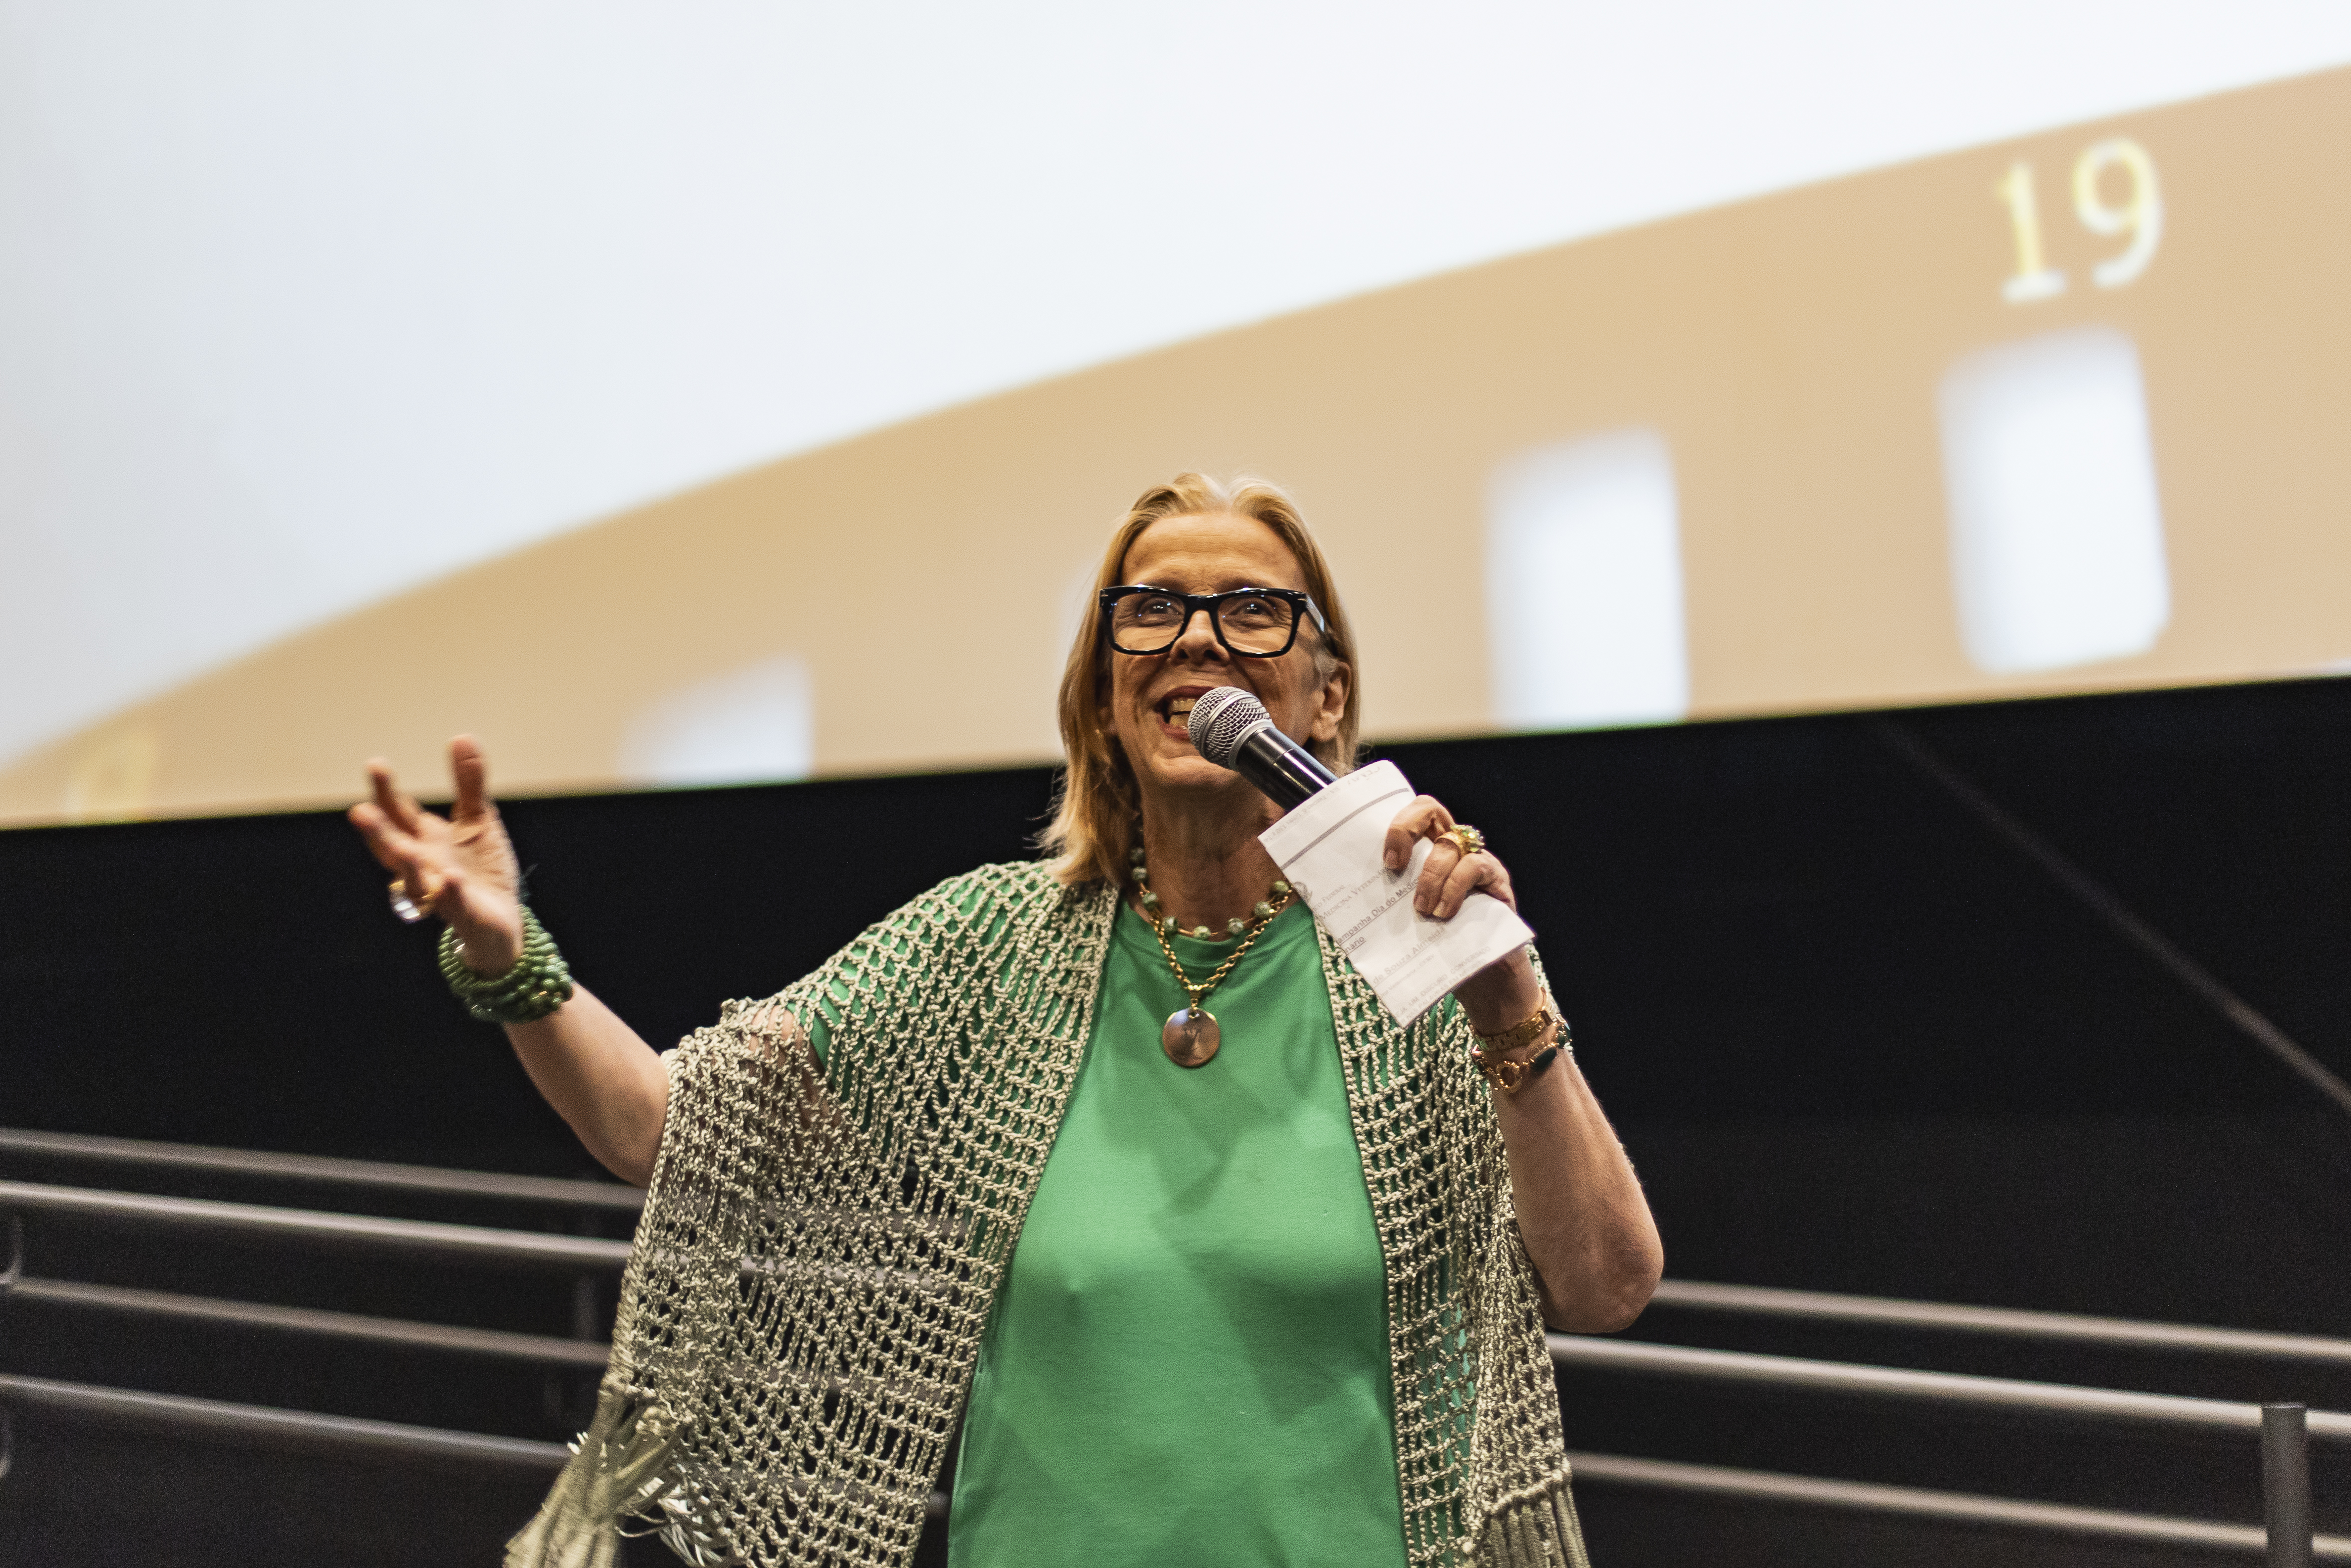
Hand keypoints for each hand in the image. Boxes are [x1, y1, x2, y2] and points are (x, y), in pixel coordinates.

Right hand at [347, 736, 525, 973]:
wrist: (501, 923)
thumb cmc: (480, 870)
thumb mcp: (477, 820)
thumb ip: (469, 783)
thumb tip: (462, 736)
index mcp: (424, 840)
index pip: (397, 814)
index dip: (385, 792)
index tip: (375, 765)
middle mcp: (424, 867)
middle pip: (393, 848)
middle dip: (378, 831)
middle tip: (359, 811)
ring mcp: (439, 893)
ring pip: (414, 881)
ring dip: (407, 865)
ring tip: (403, 849)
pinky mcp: (464, 915)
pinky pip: (453, 905)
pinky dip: (449, 893)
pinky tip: (451, 879)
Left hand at [1382, 794, 1536, 1032]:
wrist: (1480, 979)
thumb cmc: (1436, 946)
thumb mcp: (1403, 922)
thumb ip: (1380, 904)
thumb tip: (1326, 909)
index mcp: (1423, 850)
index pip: (1407, 814)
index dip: (1393, 824)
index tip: (1383, 860)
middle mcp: (1449, 846)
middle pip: (1428, 808)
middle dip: (1405, 828)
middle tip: (1392, 866)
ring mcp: (1475, 858)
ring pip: (1449, 844)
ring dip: (1429, 876)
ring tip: (1420, 909)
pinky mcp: (1497, 878)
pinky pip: (1474, 866)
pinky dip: (1454, 888)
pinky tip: (1443, 912)